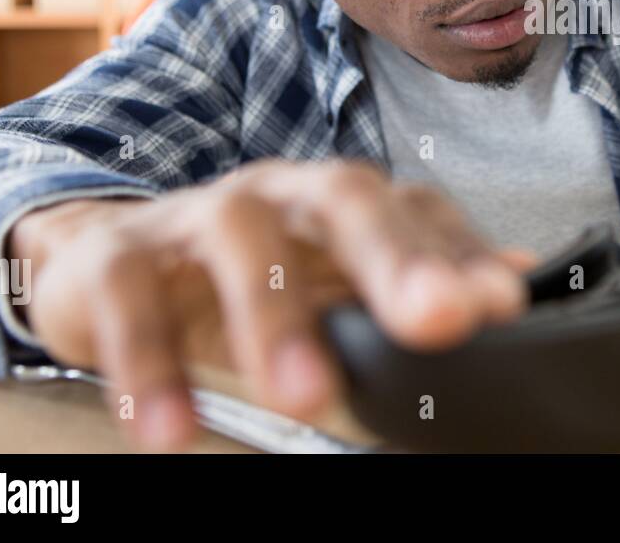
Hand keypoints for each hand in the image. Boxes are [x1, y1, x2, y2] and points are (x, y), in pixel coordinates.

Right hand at [7, 158, 534, 450]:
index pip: (415, 209)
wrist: (106, 261)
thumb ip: (417, 278)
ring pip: (241, 232)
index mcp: (339, 203)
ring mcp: (197, 215)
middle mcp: (280, 193)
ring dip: (274, 314)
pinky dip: (149, 360)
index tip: (501, 303)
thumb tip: (513, 282)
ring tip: (307, 394)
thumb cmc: (247, 273)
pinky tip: (171, 426)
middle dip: (395, 256)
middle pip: (344, 196)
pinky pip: (130, 295)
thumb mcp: (335, 279)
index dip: (460, 251)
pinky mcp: (117, 257)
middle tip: (439, 320)